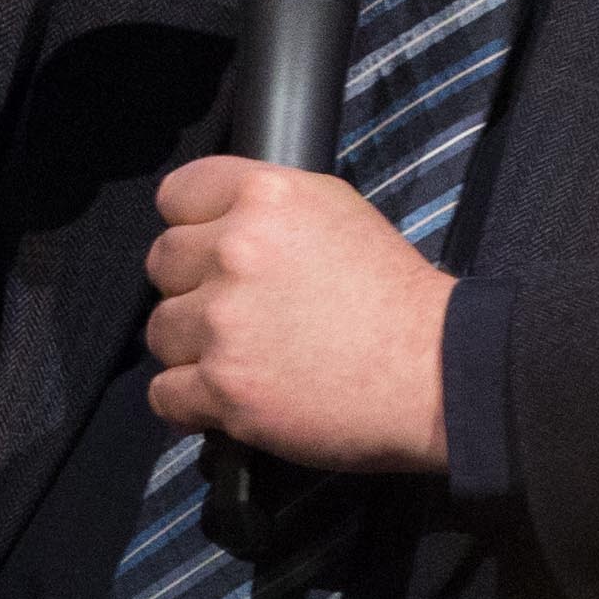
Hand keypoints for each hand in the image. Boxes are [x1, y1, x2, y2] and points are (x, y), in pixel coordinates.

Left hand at [142, 160, 454, 471]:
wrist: (437, 373)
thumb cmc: (396, 298)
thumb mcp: (337, 213)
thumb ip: (266, 211)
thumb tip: (212, 226)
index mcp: (266, 196)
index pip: (177, 195)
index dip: (192, 227)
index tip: (212, 252)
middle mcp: (236, 250)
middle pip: (163, 263)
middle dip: (193, 288)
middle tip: (241, 312)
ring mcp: (224, 321)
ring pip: (160, 330)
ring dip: (192, 348)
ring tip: (246, 357)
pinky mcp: (223, 387)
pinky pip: (163, 394)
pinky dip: (190, 403)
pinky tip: (230, 398)